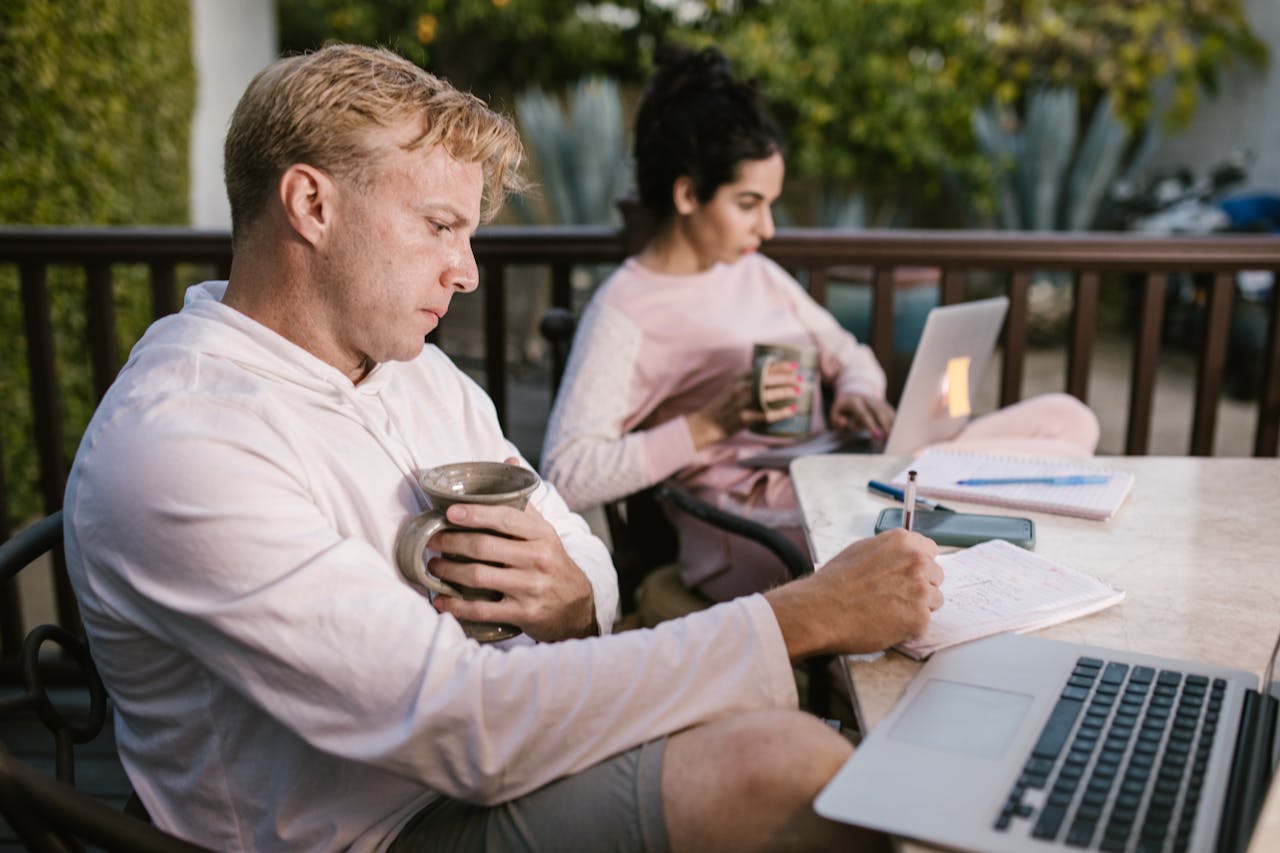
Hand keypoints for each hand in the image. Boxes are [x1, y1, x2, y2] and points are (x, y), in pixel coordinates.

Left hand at [426, 501, 597, 641]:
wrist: (576, 605)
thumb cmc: (551, 562)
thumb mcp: (544, 531)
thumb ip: (523, 501)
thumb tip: (509, 461)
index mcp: (541, 534)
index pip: (506, 518)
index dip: (475, 514)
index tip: (449, 512)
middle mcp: (538, 559)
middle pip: (485, 547)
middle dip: (451, 543)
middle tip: (431, 541)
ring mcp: (531, 587)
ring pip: (479, 577)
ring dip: (449, 572)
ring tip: (433, 566)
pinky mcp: (524, 613)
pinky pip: (483, 610)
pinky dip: (457, 606)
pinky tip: (441, 601)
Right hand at [686, 363, 800, 449]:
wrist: (709, 422)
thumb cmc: (725, 403)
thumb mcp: (734, 385)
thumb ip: (750, 378)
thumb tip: (772, 371)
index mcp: (739, 378)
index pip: (763, 368)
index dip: (780, 366)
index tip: (794, 365)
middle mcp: (742, 388)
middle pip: (768, 380)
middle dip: (787, 378)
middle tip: (799, 379)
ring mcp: (744, 403)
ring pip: (769, 395)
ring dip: (786, 392)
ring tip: (798, 391)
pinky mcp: (746, 418)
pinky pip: (768, 415)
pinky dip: (782, 412)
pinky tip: (792, 410)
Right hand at [764, 529, 942, 657]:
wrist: (821, 611)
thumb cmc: (833, 583)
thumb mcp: (860, 551)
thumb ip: (888, 552)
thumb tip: (900, 559)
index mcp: (902, 541)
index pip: (930, 550)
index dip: (918, 564)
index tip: (908, 574)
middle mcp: (916, 562)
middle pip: (936, 575)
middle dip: (920, 585)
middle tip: (896, 596)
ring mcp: (920, 590)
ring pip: (935, 599)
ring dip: (918, 606)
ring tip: (890, 611)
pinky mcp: (920, 618)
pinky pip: (924, 622)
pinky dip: (909, 626)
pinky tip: (887, 623)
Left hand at [830, 391, 894, 440]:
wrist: (854, 393)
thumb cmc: (844, 409)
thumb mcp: (835, 413)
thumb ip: (837, 420)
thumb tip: (844, 423)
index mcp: (855, 401)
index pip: (864, 414)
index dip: (871, 425)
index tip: (877, 435)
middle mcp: (869, 400)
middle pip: (879, 412)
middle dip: (885, 426)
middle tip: (889, 439)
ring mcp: (878, 402)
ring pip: (888, 413)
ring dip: (892, 426)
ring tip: (894, 439)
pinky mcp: (886, 405)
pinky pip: (893, 414)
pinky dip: (896, 424)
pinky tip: (897, 435)